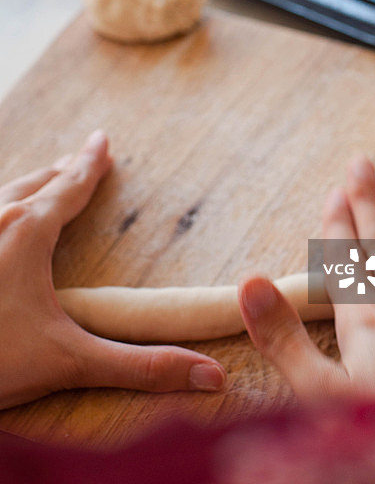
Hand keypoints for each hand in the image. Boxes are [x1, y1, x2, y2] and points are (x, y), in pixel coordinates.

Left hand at [0, 131, 224, 408]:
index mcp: (28, 233)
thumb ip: (140, 367)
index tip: (102, 139)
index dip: (90, 164)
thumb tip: (211, 377)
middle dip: (61, 170)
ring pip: (1, 194)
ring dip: (27, 184)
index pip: (69, 188)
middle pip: (34, 183)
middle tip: (81, 157)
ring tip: (42, 180)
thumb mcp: (69, 362)